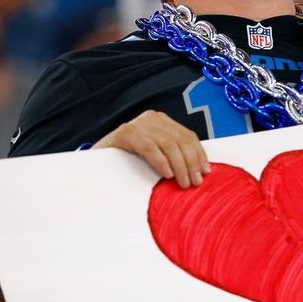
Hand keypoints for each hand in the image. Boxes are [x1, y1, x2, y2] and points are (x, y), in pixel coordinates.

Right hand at [93, 110, 209, 187]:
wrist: (96, 160)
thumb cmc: (129, 160)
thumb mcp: (156, 154)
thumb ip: (174, 154)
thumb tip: (202, 170)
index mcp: (162, 121)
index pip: (188, 135)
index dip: (199, 154)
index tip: (206, 172)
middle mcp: (152, 118)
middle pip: (180, 140)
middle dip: (191, 163)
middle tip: (195, 182)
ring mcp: (138, 123)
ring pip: (168, 144)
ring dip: (179, 166)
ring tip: (183, 183)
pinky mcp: (125, 132)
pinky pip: (149, 147)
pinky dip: (161, 162)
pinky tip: (167, 175)